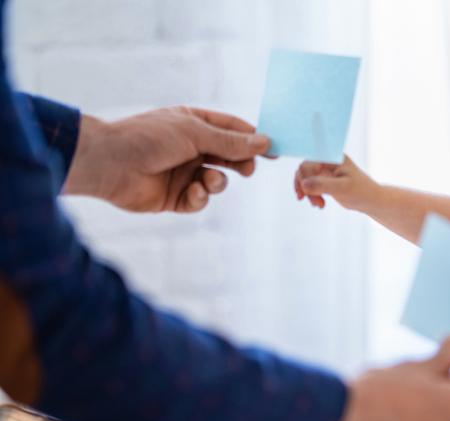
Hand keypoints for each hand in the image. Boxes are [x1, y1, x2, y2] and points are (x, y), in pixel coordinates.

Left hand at [63, 107, 270, 212]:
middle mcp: (189, 147)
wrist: (109, 164)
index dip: (253, 138)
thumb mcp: (195, 133)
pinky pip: (199, 200)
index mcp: (193, 123)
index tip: (274, 149)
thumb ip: (231, 141)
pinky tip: (193, 192)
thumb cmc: (148, 138)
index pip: (231, 129)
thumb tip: (265, 142)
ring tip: (210, 180)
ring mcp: (182, 172)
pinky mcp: (174, 197)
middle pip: (228, 156)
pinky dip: (200, 198)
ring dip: (217, 182)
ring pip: (216, 180)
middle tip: (248, 168)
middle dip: (239, 162)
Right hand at [294, 155, 378, 210]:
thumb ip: (323, 185)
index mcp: (332, 157)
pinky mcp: (324, 180)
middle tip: (315, 203)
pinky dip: (311, 195)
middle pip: (304, 171)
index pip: (309, 162)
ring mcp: (325, 170)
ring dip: (308, 193)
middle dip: (306, 188)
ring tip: (319, 205)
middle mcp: (327, 161)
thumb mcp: (342, 188)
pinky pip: (310, 185)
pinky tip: (319, 204)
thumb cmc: (361, 191)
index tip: (304, 192)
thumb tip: (304, 184)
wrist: (370, 200)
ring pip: (305, 178)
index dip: (303, 177)